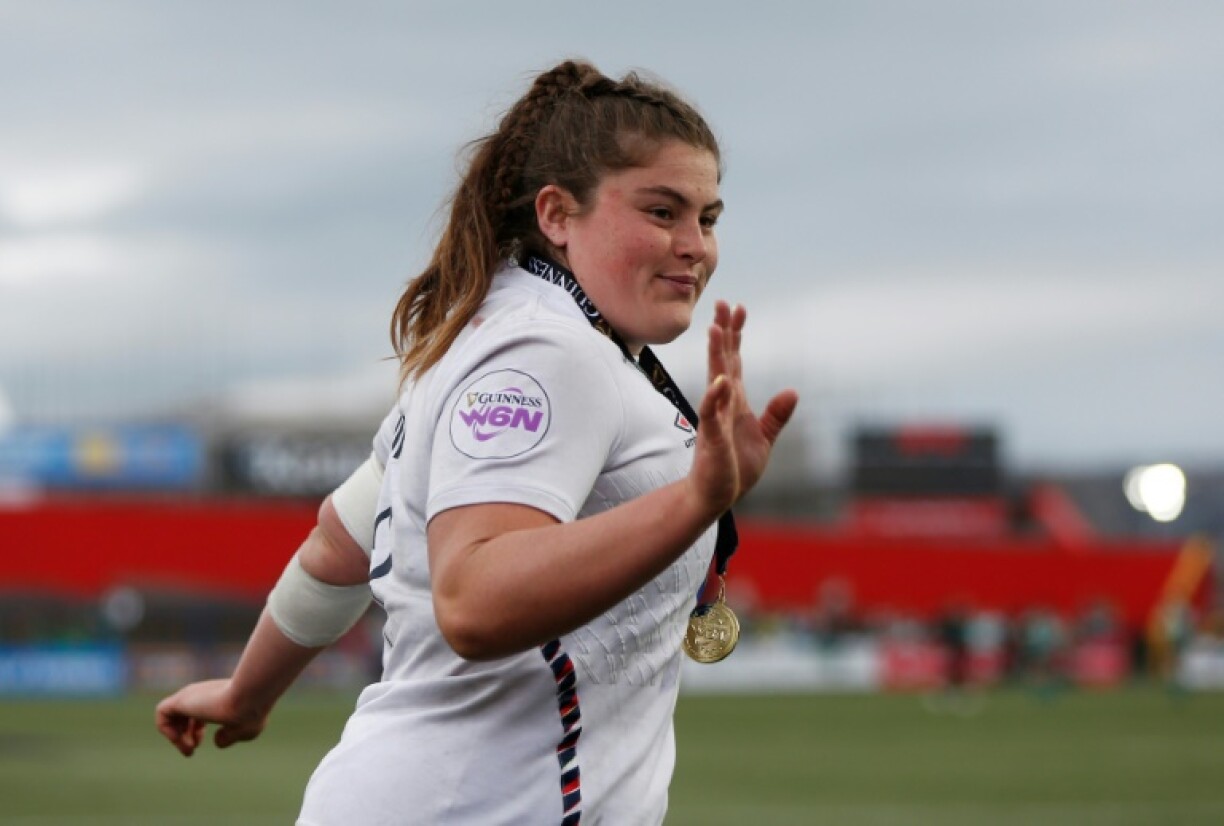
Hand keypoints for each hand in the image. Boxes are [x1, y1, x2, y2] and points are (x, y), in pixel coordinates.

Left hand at [155, 679, 268, 756]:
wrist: (247, 698)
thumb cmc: (250, 713)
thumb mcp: (243, 730)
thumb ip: (229, 736)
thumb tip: (216, 742)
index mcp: (218, 698)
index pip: (198, 711)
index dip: (195, 729)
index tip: (201, 743)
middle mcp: (202, 694)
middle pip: (182, 713)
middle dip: (183, 733)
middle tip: (192, 749)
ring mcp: (191, 696)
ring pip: (170, 714)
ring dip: (175, 736)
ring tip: (188, 749)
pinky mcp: (180, 699)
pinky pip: (161, 714)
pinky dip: (167, 731)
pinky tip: (181, 740)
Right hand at [688, 301, 798, 517]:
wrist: (715, 495)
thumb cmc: (735, 467)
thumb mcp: (763, 438)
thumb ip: (776, 415)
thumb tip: (793, 391)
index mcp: (735, 402)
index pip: (734, 361)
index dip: (736, 335)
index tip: (738, 309)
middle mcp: (722, 404)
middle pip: (722, 361)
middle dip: (724, 333)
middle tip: (723, 303)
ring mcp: (715, 419)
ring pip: (715, 380)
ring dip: (715, 355)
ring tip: (716, 329)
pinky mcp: (712, 438)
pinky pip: (711, 413)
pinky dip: (715, 396)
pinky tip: (720, 379)